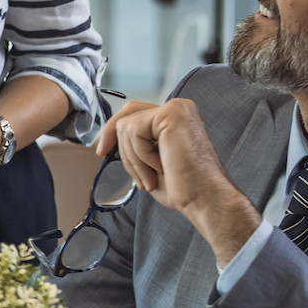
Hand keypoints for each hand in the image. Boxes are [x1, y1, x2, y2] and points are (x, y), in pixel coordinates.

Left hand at [97, 98, 262, 266]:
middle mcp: (178, 108)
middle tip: (113, 160)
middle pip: (128, 113)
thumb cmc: (183, 188)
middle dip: (114, 139)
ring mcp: (176, 109)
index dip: (113, 130)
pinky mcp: (172, 114)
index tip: (102, 149)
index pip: (134, 112)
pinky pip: (135, 131)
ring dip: (133, 159)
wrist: (205, 199)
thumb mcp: (150, 162)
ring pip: (127, 127)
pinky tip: (161, 168)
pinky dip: (141, 155)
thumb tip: (108, 140)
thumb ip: (135, 146)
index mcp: (175, 118)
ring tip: (151, 178)